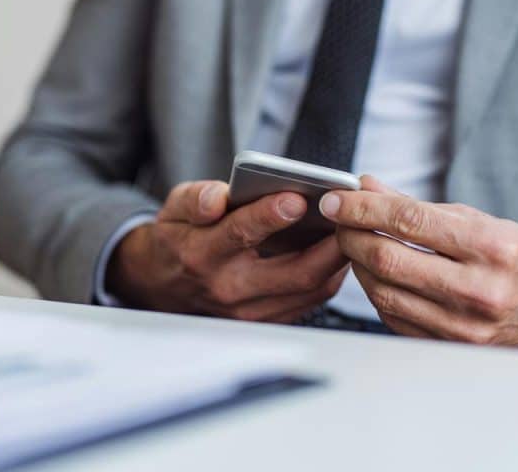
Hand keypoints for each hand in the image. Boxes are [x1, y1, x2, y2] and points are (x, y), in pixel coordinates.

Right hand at [108, 180, 348, 322]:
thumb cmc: (179, 238)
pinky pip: (309, 301)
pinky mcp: (265, 321)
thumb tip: (217, 197)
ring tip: (353, 232)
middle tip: (351, 219)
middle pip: (292, 272)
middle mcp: (228, 288)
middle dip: (329, 246)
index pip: (240, 234)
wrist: (164, 283)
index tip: (298, 198)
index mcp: (202, 253)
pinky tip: (338, 252)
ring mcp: (249, 311)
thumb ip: (197, 199)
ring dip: (337, 262)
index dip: (270, 215)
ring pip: (309, 290)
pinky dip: (329, 276)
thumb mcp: (175, 208)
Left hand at [320, 176, 517, 352]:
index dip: (363, 207)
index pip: (409, 220)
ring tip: (356, 243)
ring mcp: (464, 325)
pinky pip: (392, 316)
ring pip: (383, 291)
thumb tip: (365, 186)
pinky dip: (375, 290)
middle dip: (351, 235)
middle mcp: (479, 289)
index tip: (336, 200)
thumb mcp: (477, 220)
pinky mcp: (449, 346)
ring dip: (357, 264)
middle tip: (339, 221)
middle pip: (388, 259)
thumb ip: (416, 204)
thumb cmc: (516, 258)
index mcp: (492, 246)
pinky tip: (375, 273)